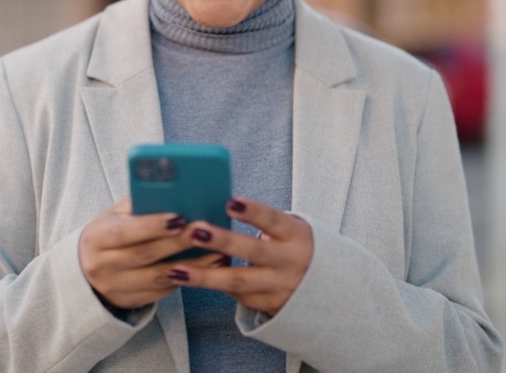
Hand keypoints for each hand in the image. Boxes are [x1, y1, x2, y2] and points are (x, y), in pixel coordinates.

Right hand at [79, 198, 227, 310]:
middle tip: (206, 231)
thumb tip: (171, 189)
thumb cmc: (107, 235)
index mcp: (97, 238)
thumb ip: (137, 204)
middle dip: (178, 243)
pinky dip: (186, 280)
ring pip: (158, 278)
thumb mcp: (112, 216)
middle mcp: (102, 265)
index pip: (125, 232)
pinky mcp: (130, 302)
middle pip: (146, 254)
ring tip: (218, 252)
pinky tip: (207, 270)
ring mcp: (116, 287)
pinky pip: (162, 292)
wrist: (84, 273)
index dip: (152, 225)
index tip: (179, 217)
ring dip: (191, 266)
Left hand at [166, 197, 312, 316]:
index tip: (230, 201)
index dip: (253, 212)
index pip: (273, 220)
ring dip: (205, 276)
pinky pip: (237, 295)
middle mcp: (289, 262)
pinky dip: (215, 285)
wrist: (328, 289)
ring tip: (176, 270)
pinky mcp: (269, 305)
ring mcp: (279, 286)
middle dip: (222, 241)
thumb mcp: (289, 230)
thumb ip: (263, 221)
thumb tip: (220, 203)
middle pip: (253, 252)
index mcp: (295, 236)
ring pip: (239, 281)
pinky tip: (190, 279)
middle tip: (194, 231)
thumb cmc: (295, 247)